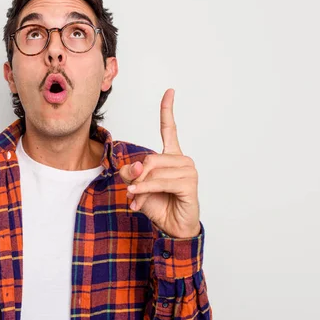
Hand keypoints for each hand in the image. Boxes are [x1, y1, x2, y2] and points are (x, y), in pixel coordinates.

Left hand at [119, 89, 200, 238]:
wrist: (172, 228)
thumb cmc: (157, 204)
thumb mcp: (137, 186)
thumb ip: (132, 172)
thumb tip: (138, 166)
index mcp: (171, 157)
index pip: (170, 129)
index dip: (167, 110)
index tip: (170, 91)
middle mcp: (182, 160)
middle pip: (149, 157)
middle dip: (136, 175)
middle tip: (130, 190)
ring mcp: (188, 171)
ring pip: (153, 170)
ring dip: (139, 187)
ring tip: (135, 199)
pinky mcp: (189, 184)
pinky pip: (159, 182)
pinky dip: (145, 190)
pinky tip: (138, 200)